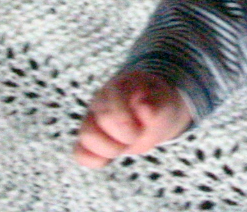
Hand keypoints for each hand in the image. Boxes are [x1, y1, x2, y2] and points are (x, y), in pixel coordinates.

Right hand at [73, 71, 191, 167]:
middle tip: (137, 135)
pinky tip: (109, 158)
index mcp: (120, 86)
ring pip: (86, 136)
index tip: (138, 132)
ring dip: (109, 149)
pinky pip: (80, 153)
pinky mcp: (89, 138)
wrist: (154, 111)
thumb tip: (142, 106)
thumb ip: (157, 105)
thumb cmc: (159, 105)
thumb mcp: (165, 102)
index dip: (123, 123)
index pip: (111, 102)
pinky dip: (95, 160)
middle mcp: (101, 99)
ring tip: (124, 147)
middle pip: (103, 120)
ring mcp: (92, 118)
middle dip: (124, 136)